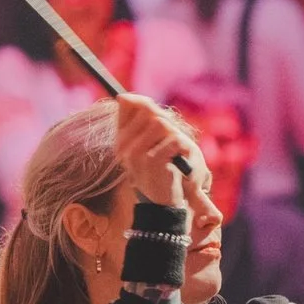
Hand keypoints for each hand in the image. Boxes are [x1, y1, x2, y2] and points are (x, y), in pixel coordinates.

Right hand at [114, 94, 199, 208]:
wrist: (163, 204)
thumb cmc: (159, 173)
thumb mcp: (145, 146)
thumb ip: (139, 123)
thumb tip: (123, 98)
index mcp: (120, 141)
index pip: (128, 104)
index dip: (146, 105)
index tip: (158, 120)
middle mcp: (124, 147)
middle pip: (148, 112)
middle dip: (166, 123)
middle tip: (172, 141)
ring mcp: (136, 154)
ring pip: (162, 124)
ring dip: (175, 136)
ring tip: (175, 154)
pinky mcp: (152, 161)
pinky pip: (173, 140)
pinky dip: (183, 149)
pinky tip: (179, 162)